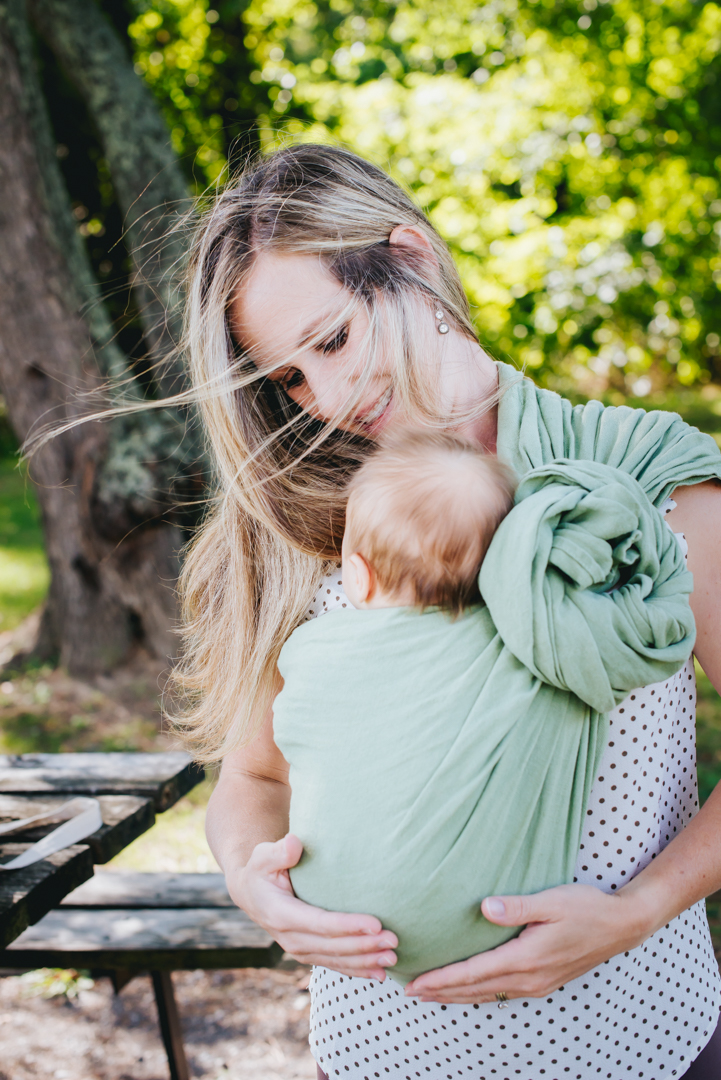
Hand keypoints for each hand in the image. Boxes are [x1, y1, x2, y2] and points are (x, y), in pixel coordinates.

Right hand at [227, 833, 397, 979]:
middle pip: (332, 946)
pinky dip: (356, 970)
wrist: (251, 893)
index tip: (376, 923)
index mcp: (281, 914)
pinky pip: (334, 965)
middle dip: (365, 946)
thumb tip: (295, 844)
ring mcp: (299, 949)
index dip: (348, 925)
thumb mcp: (263, 856)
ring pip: (336, 960)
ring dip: (365, 961)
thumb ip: (279, 851)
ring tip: (392, 958)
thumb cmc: (262, 869)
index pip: (320, 923)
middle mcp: (290, 938)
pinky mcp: (308, 953)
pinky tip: (379, 973)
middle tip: (394, 941)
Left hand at [404, 883, 647, 1003]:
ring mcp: (537, 984)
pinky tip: (468, 989)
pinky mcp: (543, 981)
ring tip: (430, 993)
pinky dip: (477, 992)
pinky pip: (502, 992)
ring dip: (456, 995)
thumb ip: (518, 906)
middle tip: (410, 992)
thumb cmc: (586, 907)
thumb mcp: (552, 901)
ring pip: (487, 994)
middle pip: (475, 990)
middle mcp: (529, 978)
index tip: (415, 983)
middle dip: (441, 992)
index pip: (473, 973)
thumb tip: (486, 907)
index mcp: (526, 958)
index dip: (441, 979)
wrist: (621, 925)